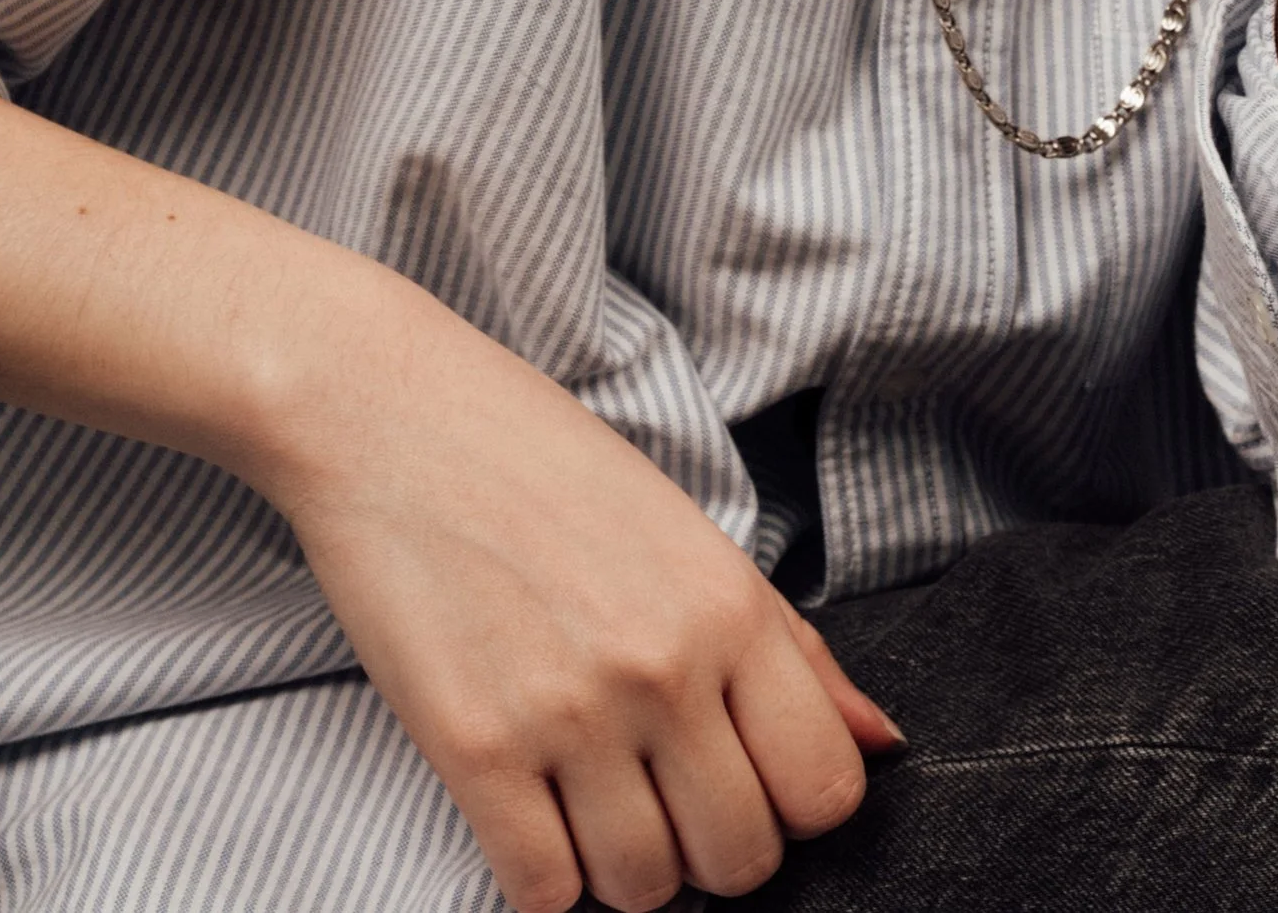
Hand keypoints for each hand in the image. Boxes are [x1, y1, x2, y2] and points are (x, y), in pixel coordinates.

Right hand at [252, 278, 898, 910]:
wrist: (393, 413)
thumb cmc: (542, 464)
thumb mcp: (688, 532)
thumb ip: (792, 646)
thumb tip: (883, 743)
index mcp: (729, 605)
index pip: (826, 788)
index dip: (794, 806)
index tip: (749, 780)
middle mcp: (664, 665)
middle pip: (740, 861)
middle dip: (710, 850)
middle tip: (665, 795)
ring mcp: (569, 712)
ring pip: (643, 890)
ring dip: (622, 867)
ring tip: (593, 795)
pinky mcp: (472, 748)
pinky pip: (542, 894)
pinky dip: (544, 877)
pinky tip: (533, 811)